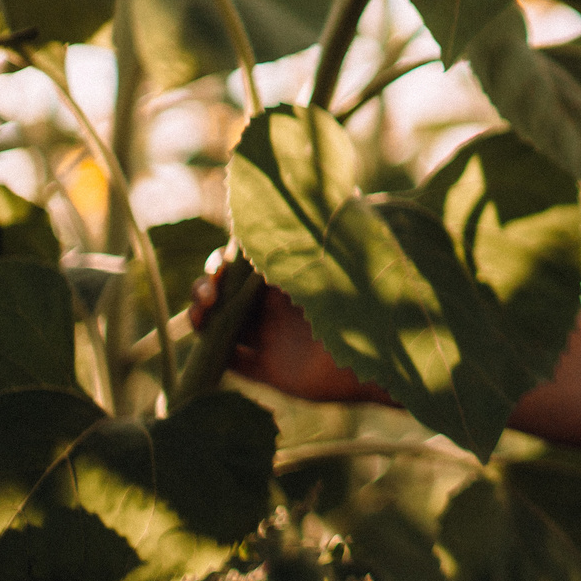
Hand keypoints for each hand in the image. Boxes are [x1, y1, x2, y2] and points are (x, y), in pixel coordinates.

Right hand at [188, 263, 386, 405]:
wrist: (380, 359)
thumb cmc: (364, 306)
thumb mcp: (337, 270)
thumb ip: (313, 246)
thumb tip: (305, 209)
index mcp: (291, 279)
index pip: (243, 266)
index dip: (223, 263)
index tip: (222, 263)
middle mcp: (277, 308)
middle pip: (224, 294)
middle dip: (206, 288)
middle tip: (210, 293)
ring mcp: (271, 339)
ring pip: (220, 326)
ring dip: (200, 317)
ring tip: (201, 315)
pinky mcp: (270, 371)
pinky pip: (231, 362)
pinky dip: (212, 355)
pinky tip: (210, 345)